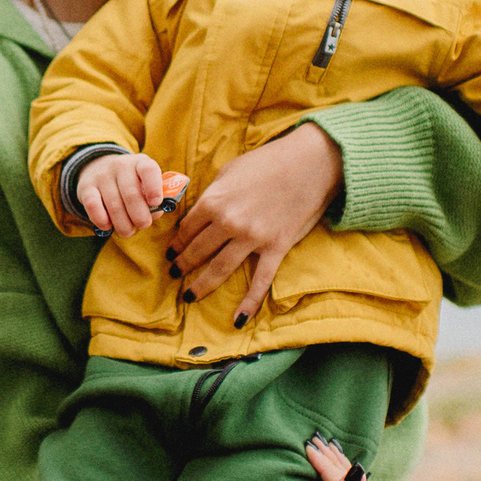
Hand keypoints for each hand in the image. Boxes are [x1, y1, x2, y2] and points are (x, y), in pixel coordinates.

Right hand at [76, 152, 191, 235]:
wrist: (98, 168)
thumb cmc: (131, 183)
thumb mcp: (144, 183)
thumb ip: (153, 198)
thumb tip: (155, 213)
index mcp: (140, 162)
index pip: (148, 170)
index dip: (154, 188)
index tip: (156, 203)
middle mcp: (120, 165)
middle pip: (132, 195)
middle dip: (140, 217)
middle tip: (143, 225)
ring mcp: (102, 175)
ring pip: (114, 206)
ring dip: (123, 225)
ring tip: (128, 231)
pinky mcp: (86, 187)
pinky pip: (94, 207)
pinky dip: (103, 221)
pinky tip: (108, 226)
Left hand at [168, 123, 340, 321]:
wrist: (308, 163)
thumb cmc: (268, 161)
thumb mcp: (231, 170)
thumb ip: (214, 193)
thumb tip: (201, 209)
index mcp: (214, 201)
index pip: (187, 229)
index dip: (177, 242)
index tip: (171, 251)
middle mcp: (229, 223)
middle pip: (198, 251)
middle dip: (183, 264)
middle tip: (174, 273)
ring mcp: (252, 239)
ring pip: (219, 269)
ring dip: (201, 285)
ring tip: (189, 294)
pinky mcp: (275, 248)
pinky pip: (260, 281)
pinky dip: (249, 302)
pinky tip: (238, 319)